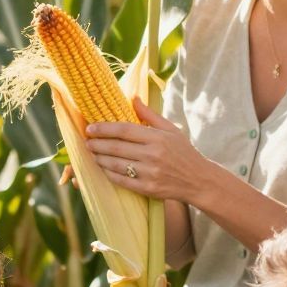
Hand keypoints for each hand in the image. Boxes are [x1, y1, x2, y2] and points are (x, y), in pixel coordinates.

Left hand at [84, 98, 205, 200]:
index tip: (90, 128)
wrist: (199, 180)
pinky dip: (109, 174)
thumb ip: (150, 115)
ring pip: (116, 165)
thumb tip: (133, 98)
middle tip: (87, 141)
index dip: (104, 128)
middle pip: (116, 147)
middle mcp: (153, 155)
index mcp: (157, 138)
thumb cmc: (184, 152)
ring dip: (100, 159)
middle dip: (97, 144)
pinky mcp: (148, 189)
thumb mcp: (171, 130)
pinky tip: (103, 168)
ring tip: (92, 153)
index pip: (124, 130)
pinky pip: (122, 181)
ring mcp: (150, 173)